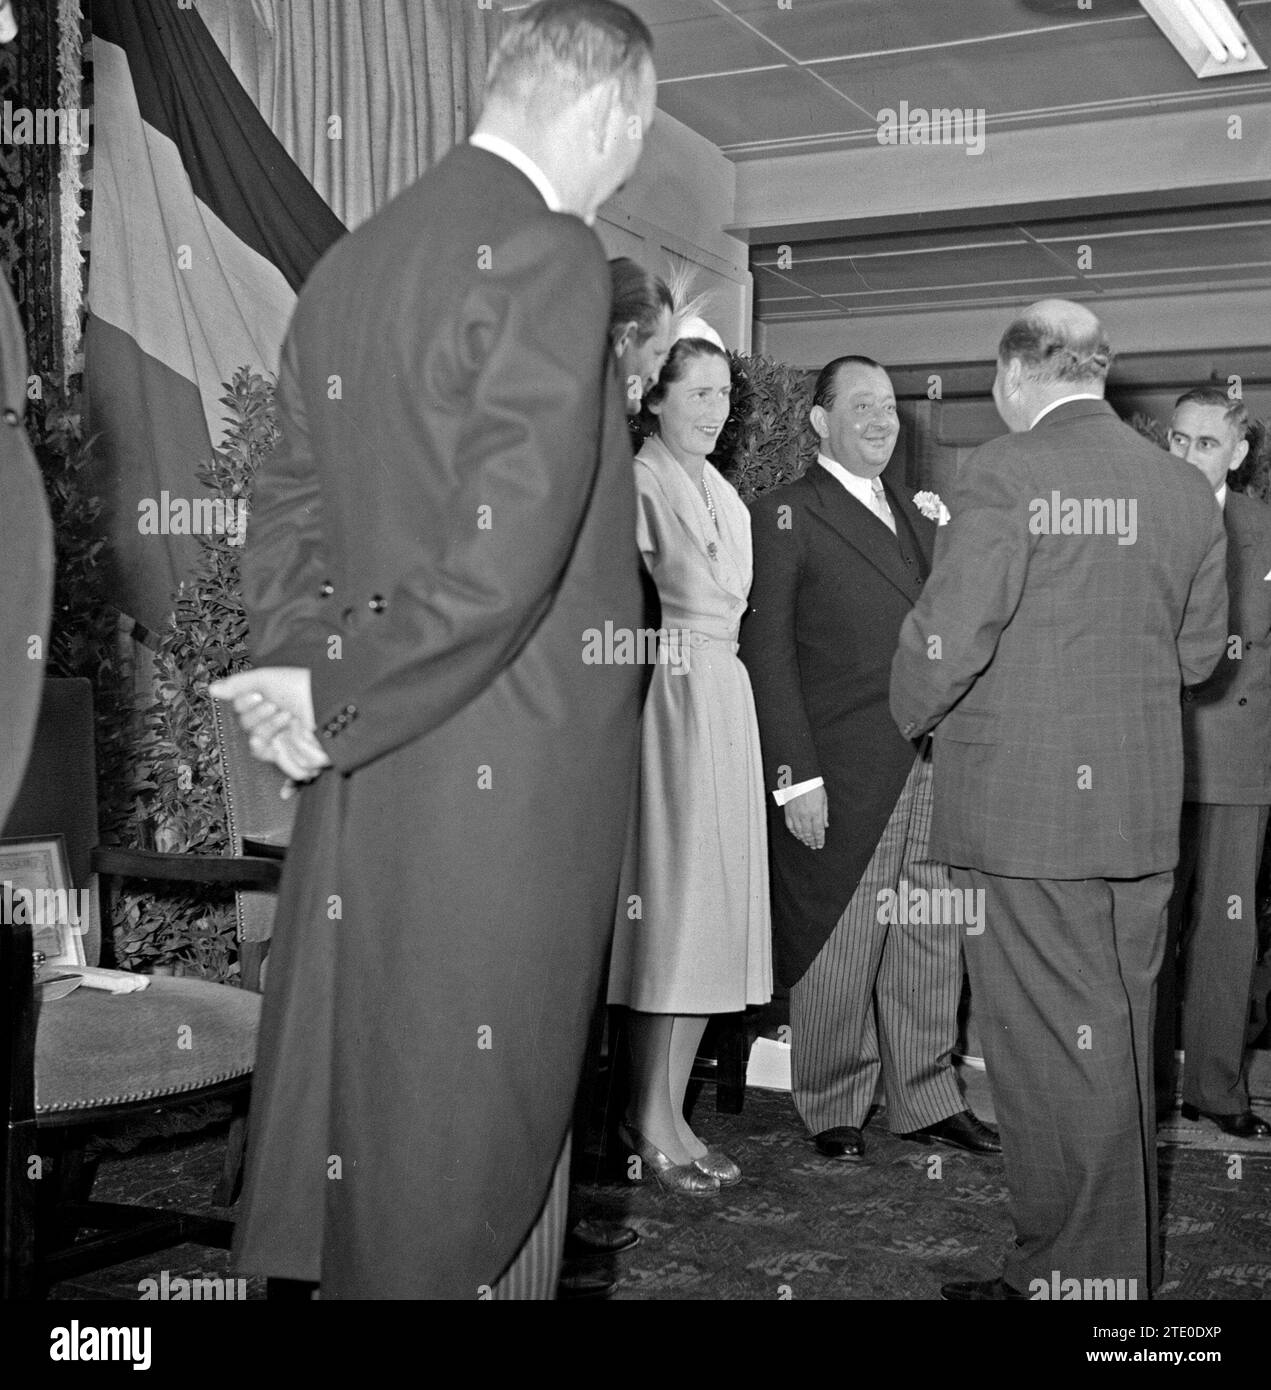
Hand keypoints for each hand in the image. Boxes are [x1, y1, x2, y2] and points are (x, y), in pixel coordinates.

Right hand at [210, 668, 331, 783]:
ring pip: (262, 751)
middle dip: (262, 719)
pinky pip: (291, 769)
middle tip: (277, 707)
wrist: (332, 696)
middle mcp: (276, 729)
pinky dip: (293, 756)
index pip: (244, 718)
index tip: (261, 695)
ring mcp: (290, 744)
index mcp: (267, 710)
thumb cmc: (302, 685)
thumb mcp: (268, 678)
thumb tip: (211, 689)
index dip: (248, 707)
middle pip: (251, 735)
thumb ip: (239, 684)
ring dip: (272, 730)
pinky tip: (296, 735)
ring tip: (290, 717)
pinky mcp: (305, 758)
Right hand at [784, 784, 827, 849]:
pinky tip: (797, 835)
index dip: (819, 840)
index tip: (820, 845)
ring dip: (803, 839)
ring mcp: (796, 814)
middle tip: (813, 846)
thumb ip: (824, 814)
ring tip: (806, 842)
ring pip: (799, 832)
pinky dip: (794, 832)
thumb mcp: (824, 799)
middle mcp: (805, 815)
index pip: (818, 831)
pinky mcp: (788, 812)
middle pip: (809, 833)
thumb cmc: (813, 787)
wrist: (800, 778)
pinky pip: (790, 826)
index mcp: (816, 812)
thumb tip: (825, 825)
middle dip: (812, 842)